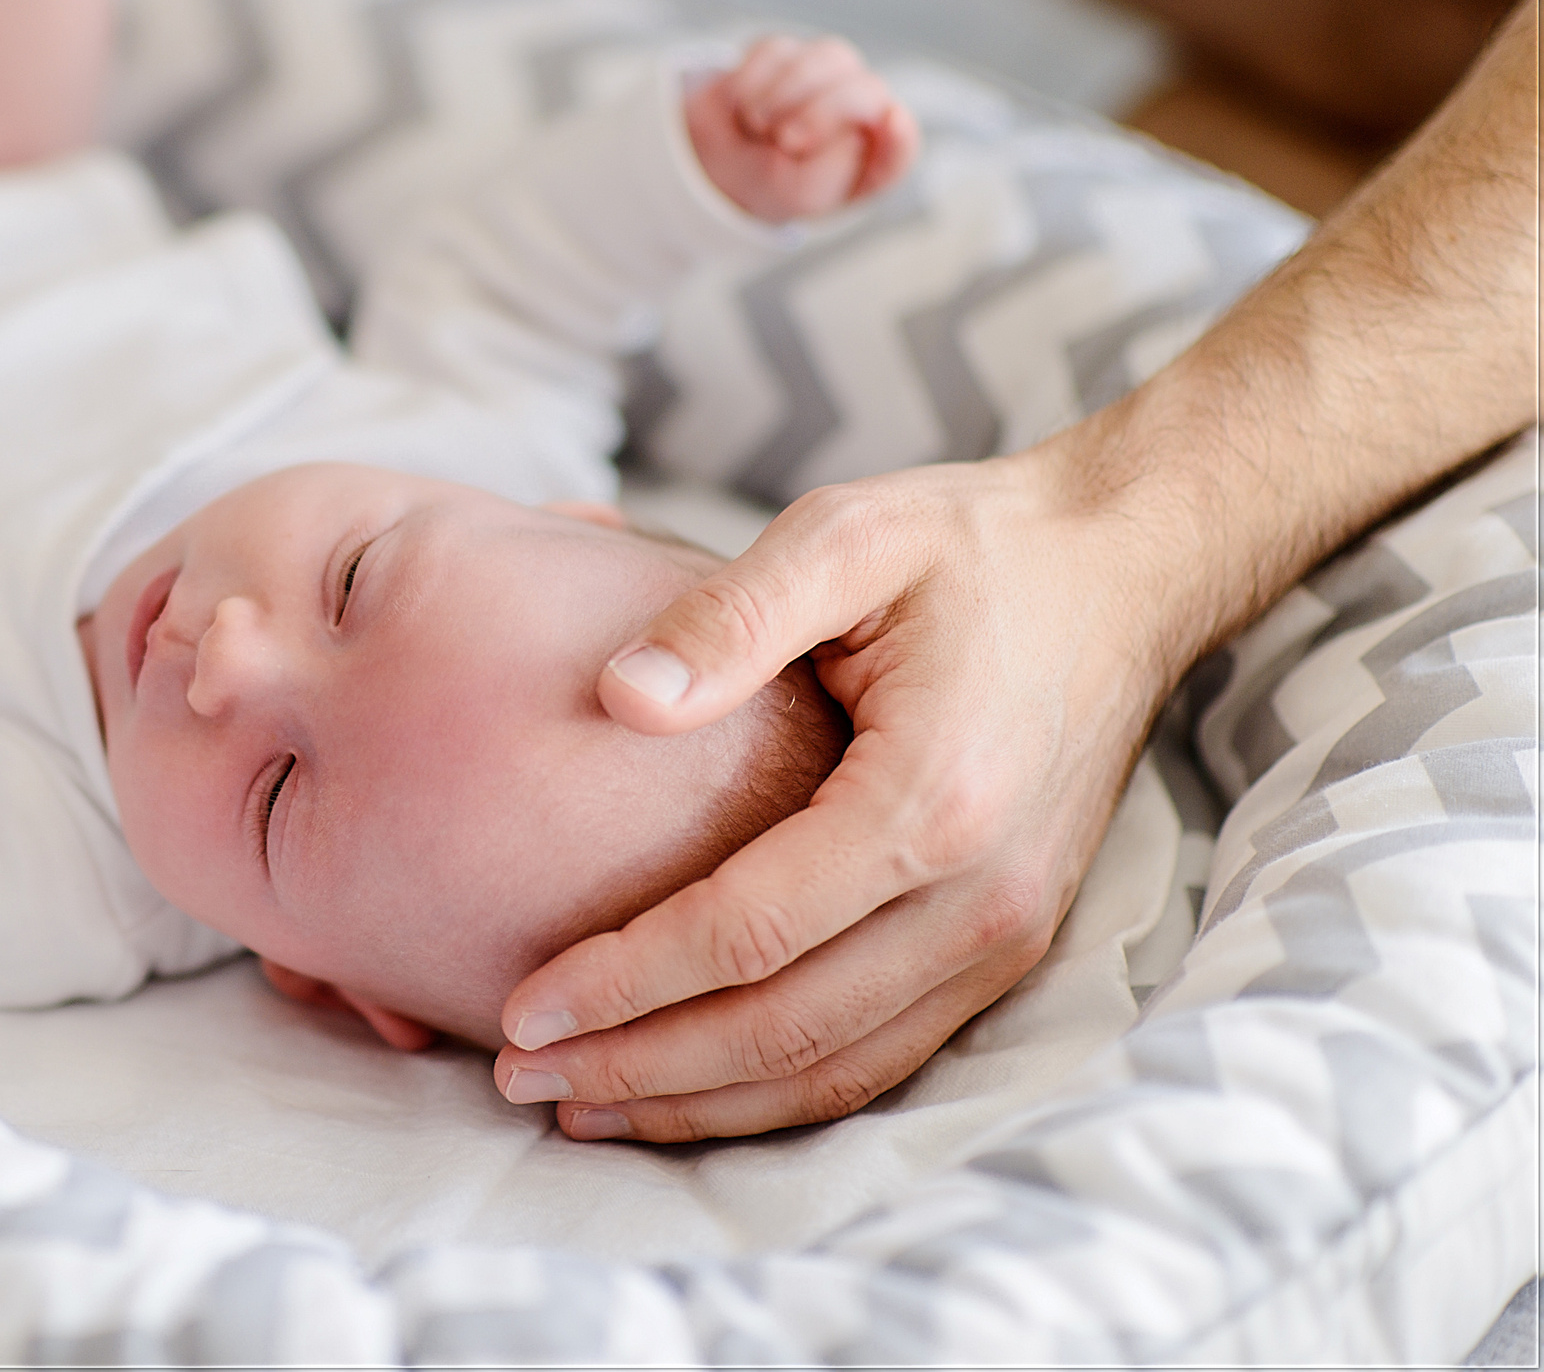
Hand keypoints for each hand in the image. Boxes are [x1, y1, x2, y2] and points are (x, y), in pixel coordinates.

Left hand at [494, 438, 1164, 1139]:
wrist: (1123, 574)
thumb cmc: (969, 546)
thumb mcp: (846, 534)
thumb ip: (728, 614)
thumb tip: (617, 696)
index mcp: (929, 800)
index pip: (748, 932)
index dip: (625, 980)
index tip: (522, 1006)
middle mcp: (979, 897)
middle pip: (784, 1030)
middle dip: (642, 1067)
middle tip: (518, 1078)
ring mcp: (1003, 937)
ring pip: (836, 1071)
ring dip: (702, 1103)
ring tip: (580, 1106)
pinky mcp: (1006, 950)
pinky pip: (882, 1058)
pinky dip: (777, 1091)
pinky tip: (688, 1088)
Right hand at [683, 34, 918, 222]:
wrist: (725, 164)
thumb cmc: (775, 184)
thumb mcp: (798, 197)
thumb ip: (828, 173)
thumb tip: (847, 132)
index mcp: (875, 154)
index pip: (903, 145)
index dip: (900, 134)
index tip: (891, 120)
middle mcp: (862, 107)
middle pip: (866, 90)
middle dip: (825, 112)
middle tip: (785, 141)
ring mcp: (829, 74)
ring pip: (826, 59)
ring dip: (784, 93)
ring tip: (757, 125)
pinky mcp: (789, 52)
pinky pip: (776, 51)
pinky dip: (753, 81)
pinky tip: (744, 106)